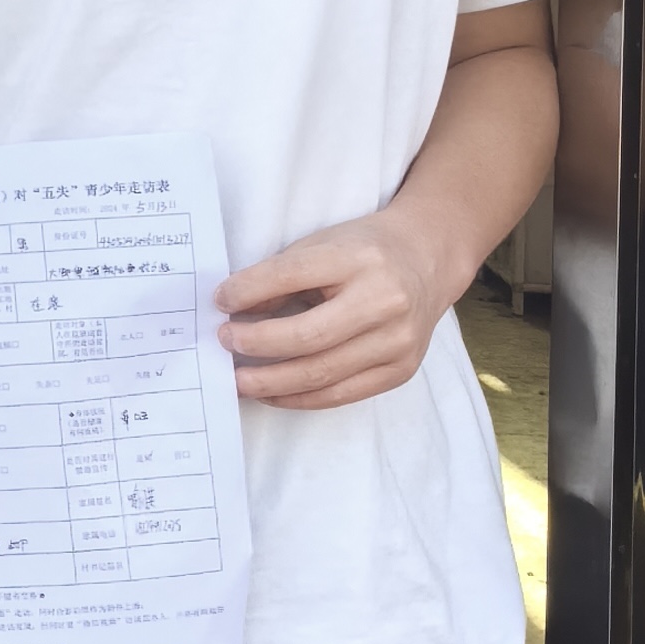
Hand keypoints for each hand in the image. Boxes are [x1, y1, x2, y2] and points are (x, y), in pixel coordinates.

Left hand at [215, 206, 448, 408]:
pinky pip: (342, 394)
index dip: (248, 290)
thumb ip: (281, 276)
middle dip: (258, 343)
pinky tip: (273, 393)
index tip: (218, 300)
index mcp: (358, 259)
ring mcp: (396, 342)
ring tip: (238, 380)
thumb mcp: (322, 246)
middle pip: (308, 335)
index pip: (292, 275)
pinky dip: (301, 397)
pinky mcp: (400, 372)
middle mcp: (383, 302)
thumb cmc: (363, 250)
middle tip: (223, 342)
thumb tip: (234, 309)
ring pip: (323, 373)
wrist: (426, 261)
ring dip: (273, 381)